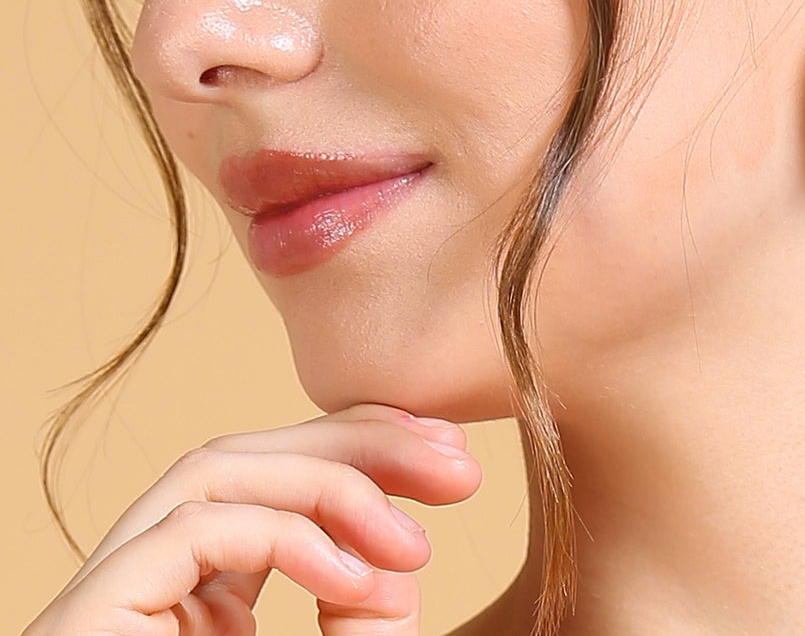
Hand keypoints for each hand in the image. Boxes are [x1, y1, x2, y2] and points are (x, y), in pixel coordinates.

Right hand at [24, 402, 483, 635]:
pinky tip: (355, 581)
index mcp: (196, 598)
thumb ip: (363, 609)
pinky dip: (287, 537)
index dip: (363, 445)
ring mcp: (110, 598)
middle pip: (249, 456)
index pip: (276, 478)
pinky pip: (192, 531)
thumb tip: (393, 546)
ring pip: (215, 471)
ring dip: (331, 482)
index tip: (453, 456)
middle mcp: (148, 588)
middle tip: (457, 464)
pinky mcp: (89, 617)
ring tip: (415, 541)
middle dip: (360, 445)